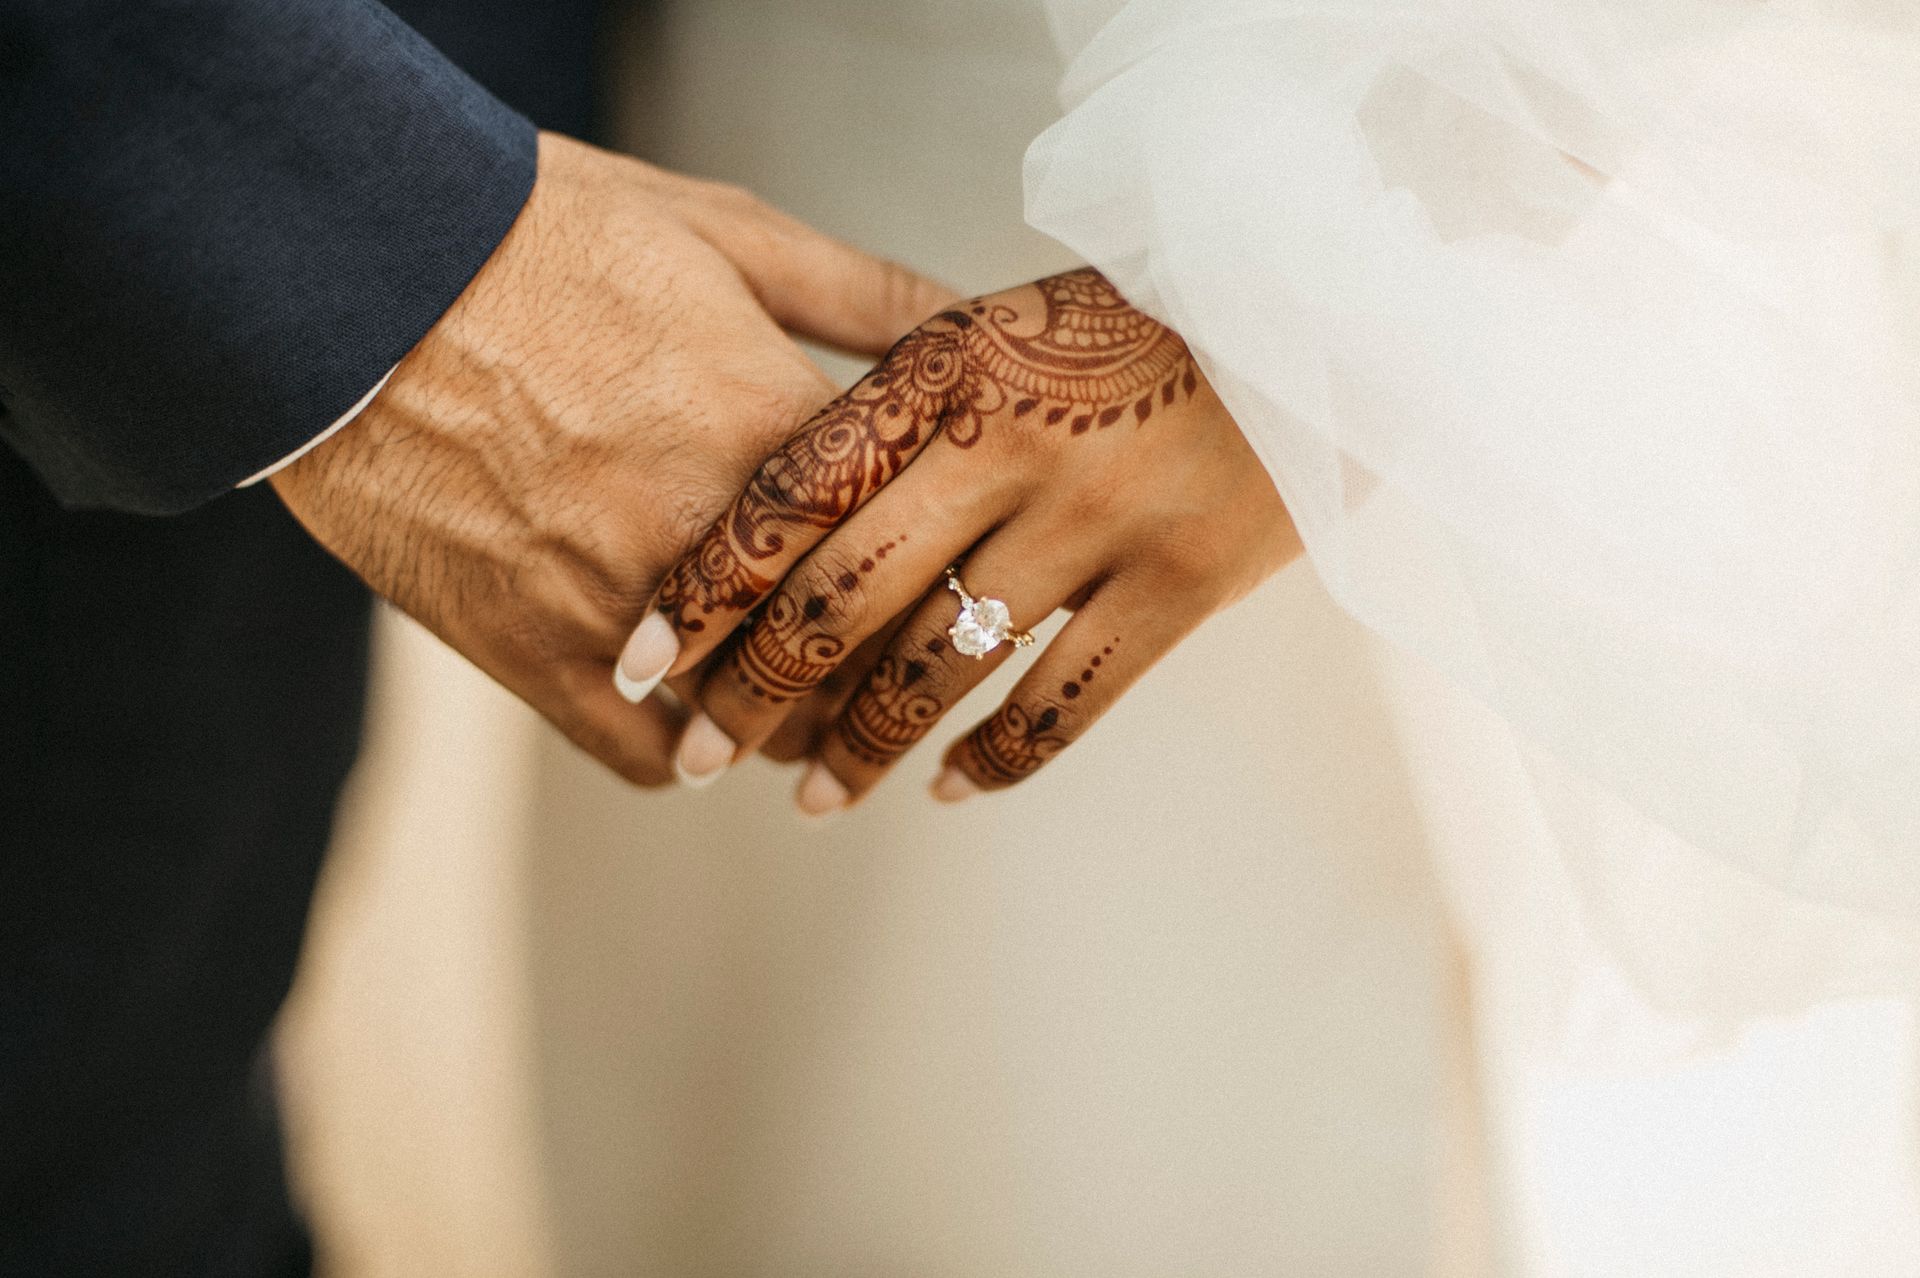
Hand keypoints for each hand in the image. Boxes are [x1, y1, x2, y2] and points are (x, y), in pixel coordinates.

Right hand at [271, 132, 952, 784]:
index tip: (966, 582)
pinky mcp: (529, 652)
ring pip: (758, 724)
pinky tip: (700, 732)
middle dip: (890, 669)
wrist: (349, 270)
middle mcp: (707, 534)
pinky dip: (683, 755)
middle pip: (849, 654)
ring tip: (811, 709)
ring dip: (794, 726)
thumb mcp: (724, 229)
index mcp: (771, 425)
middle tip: (906, 667)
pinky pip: (640, 756)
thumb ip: (862, 294)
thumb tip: (974, 323)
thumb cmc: (541, 236)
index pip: (916, 542)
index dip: (952, 570)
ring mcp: (616, 606)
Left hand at [629, 269, 1300, 808]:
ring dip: (860, 749)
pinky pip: (1066, 701)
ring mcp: (1101, 522)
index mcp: (946, 367)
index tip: (642, 660)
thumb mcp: (995, 318)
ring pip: (942, 670)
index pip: (791, 493)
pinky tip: (944, 785)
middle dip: (755, 693)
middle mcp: (1011, 448)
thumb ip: (892, 396)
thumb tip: (776, 508)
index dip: (705, 588)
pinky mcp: (1184, 583)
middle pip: (845, 600)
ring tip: (809, 799)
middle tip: (700, 755)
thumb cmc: (1127, 312)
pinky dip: (996, 758)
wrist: (1312, 311)